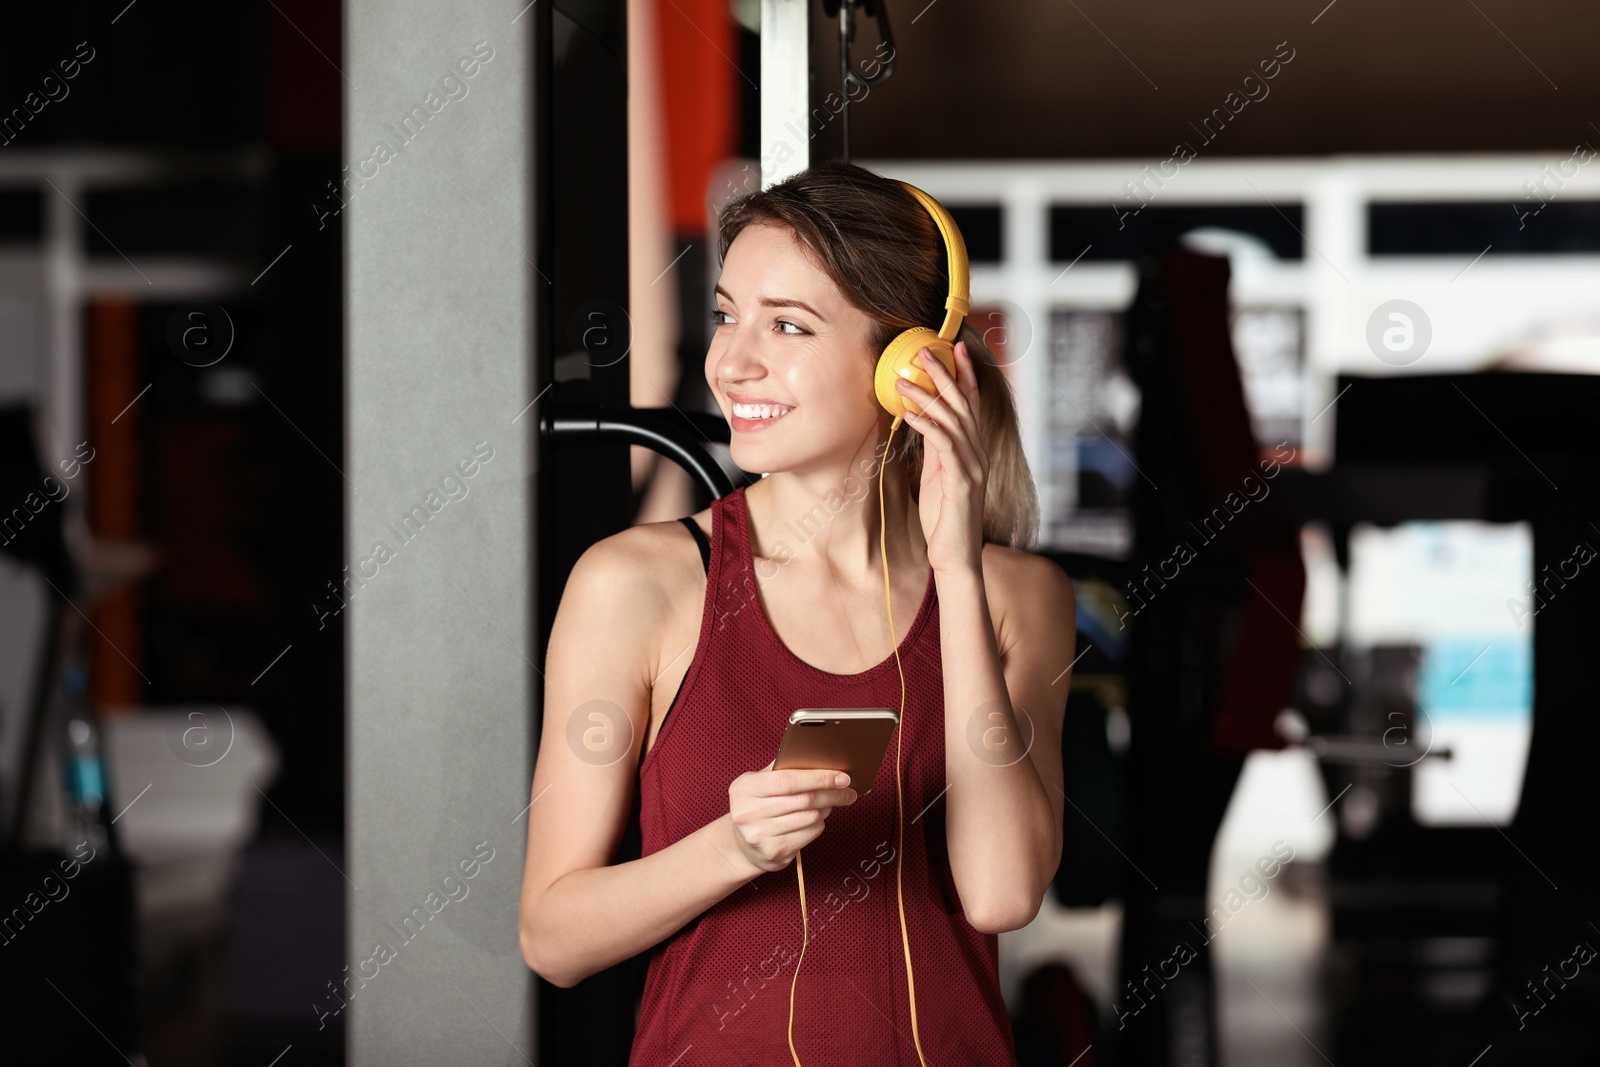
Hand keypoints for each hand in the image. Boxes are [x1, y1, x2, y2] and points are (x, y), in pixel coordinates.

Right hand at [729, 761, 857, 873]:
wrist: (743, 846)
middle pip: (804, 800)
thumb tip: (817, 757)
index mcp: (745, 789)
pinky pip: (810, 833)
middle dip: (831, 793)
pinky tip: (815, 819)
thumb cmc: (756, 806)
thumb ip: (781, 768)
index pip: (788, 780)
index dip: (819, 777)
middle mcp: (749, 813)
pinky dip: (818, 824)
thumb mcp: (758, 783)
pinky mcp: (775, 853)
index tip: (841, 776)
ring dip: (826, 808)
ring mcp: (761, 836)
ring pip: (810, 817)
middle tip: (847, 790)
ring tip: (830, 802)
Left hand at [893, 341, 987, 574]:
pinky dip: (927, 425)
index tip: (953, 348)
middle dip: (945, 373)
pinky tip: (910, 413)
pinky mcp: (962, 482)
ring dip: (927, 396)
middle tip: (924, 350)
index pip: (972, 404)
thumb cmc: (944, 519)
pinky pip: (944, 446)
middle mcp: (977, 454)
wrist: (956, 557)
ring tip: (903, 378)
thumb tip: (922, 419)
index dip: (964, 374)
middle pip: (964, 404)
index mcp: (973, 451)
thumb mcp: (937, 476)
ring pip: (953, 420)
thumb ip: (935, 448)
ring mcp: (973, 467)